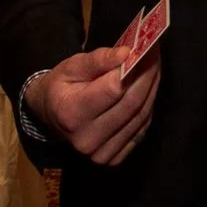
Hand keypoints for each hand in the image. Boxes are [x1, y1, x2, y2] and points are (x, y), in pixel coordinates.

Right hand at [24, 44, 159, 164]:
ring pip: (141, 116)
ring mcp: (100, 153)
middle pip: (131, 104)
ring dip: (152, 89)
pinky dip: (148, 106)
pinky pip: (141, 129)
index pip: (114, 89)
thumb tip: (127, 53)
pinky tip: (148, 88)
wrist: (51, 115)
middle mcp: (86, 139)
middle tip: (155, 54)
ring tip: (154, 67)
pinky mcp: (113, 158)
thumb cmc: (61, 86)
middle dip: (148, 75)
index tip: (146, 47)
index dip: (134, 67)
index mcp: (71, 114)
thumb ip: (99, 60)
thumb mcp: (72, 66)